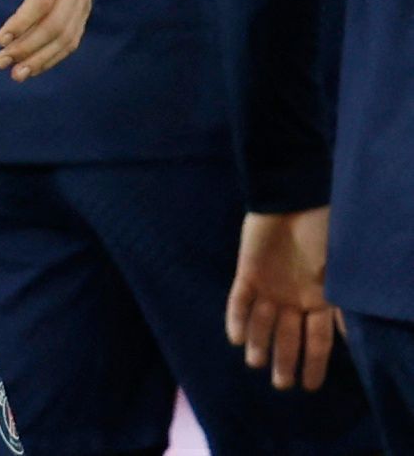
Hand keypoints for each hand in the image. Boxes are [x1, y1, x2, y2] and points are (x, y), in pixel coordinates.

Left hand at [0, 0, 90, 80]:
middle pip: (56, 23)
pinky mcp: (82, 7)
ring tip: (16, 74)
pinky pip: (72, 36)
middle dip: (29, 47)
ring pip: (68, 35)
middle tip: (0, 62)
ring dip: (42, 58)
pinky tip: (34, 66)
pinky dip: (55, 55)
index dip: (23, 22)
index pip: (43, 0)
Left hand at [227, 208, 339, 391]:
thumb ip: (341, 303)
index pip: (318, 341)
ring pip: (262, 323)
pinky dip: (237, 318)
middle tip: (281, 384)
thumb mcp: (339, 271)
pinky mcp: (247, 273)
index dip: (315, 364)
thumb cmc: (323, 234)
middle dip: (284, 361)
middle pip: (287, 337)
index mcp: (320, 301)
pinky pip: (239, 300)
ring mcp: (269, 287)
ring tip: (257, 363)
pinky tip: (235, 338)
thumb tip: (351, 336)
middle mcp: (293, 300)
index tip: (312, 387)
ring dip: (259, 343)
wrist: (294, 201)